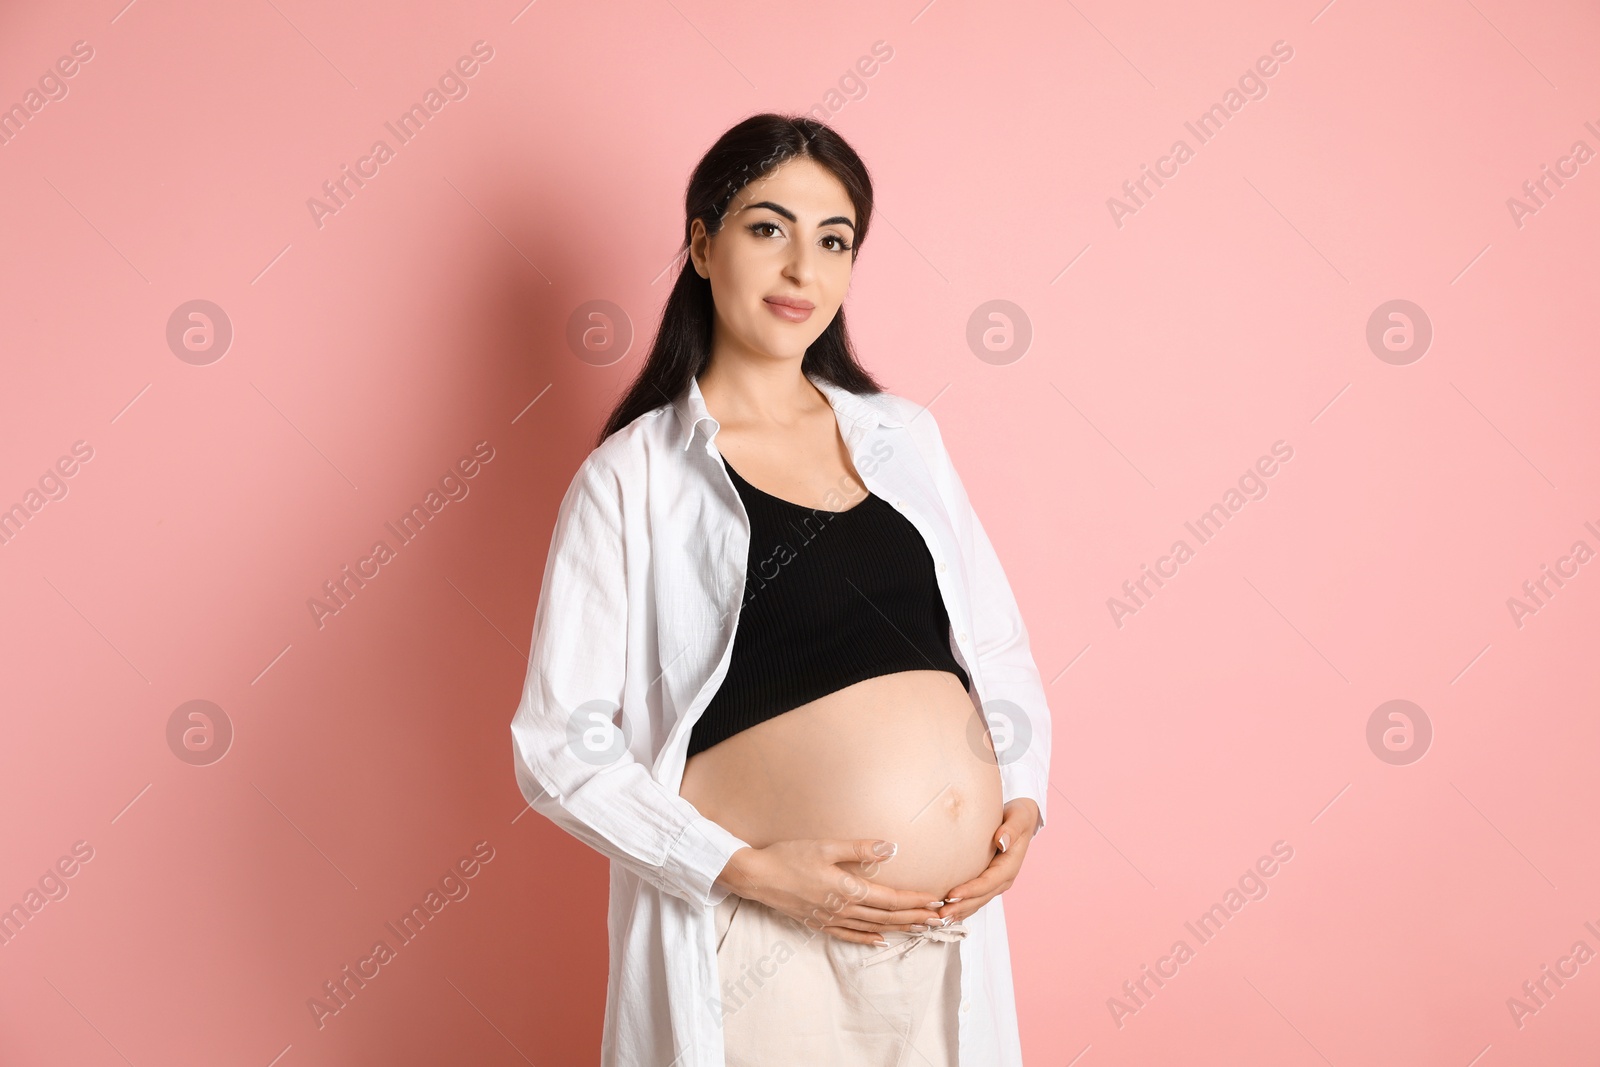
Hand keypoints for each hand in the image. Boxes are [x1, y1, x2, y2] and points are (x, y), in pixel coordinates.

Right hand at [717, 839, 947, 945]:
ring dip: (899, 929)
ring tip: (920, 929)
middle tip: (941, 919)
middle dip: (916, 918)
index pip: (890, 899)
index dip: (915, 901)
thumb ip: (860, 848)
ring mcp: (830, 919)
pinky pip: (848, 935)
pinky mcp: (819, 923)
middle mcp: (842, 909)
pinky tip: (880, 940)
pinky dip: (867, 939)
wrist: (756, 876)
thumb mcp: (825, 845)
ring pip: (872, 928)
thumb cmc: (789, 856)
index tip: (936, 902)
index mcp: (847, 889)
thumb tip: (892, 847)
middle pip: (887, 918)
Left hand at [936, 798, 1039, 925]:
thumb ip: (1010, 829)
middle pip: (980, 897)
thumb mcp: (1018, 818)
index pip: (988, 882)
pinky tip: (947, 912)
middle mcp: (1003, 879)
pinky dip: (962, 907)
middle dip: (961, 906)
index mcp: (1010, 866)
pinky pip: (975, 898)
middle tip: (940, 913)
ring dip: (959, 911)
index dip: (971, 890)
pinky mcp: (988, 882)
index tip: (952, 894)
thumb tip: (1001, 840)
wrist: (1022, 819)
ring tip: (939, 917)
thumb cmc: (1018, 816)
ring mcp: (996, 883)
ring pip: (977, 902)